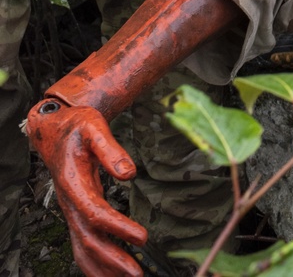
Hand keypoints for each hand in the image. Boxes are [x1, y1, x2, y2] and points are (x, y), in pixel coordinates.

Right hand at [26, 98, 146, 276]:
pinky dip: (95, 265)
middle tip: (137, 273)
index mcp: (73, 183)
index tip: (142, 237)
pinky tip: (112, 275)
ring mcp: (71, 212)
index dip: (118, 228)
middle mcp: (70, 204)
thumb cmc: (76, 127)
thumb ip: (111, 149)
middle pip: (89, 240)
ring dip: (104, 269)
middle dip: (113, 260)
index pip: (96, 213)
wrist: (55, 131)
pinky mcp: (77, 215)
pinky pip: (83, 246)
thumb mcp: (93, 127)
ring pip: (82, 250)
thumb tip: (129, 173)